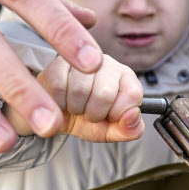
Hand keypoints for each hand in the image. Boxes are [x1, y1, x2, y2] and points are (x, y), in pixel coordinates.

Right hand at [4, 55, 144, 142]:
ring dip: (76, 109)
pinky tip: (62, 102)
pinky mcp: (56, 62)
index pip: (132, 94)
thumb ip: (129, 129)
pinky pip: (59, 86)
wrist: (54, 119)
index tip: (110, 116)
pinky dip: (59, 103)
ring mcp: (81, 59)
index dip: (118, 113)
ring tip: (75, 107)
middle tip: (89, 113)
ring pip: (81, 89)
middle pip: (105, 93)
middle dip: (95, 113)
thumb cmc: (86, 120)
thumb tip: (133, 116)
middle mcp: (106, 62)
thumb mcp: (110, 130)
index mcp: (125, 77)